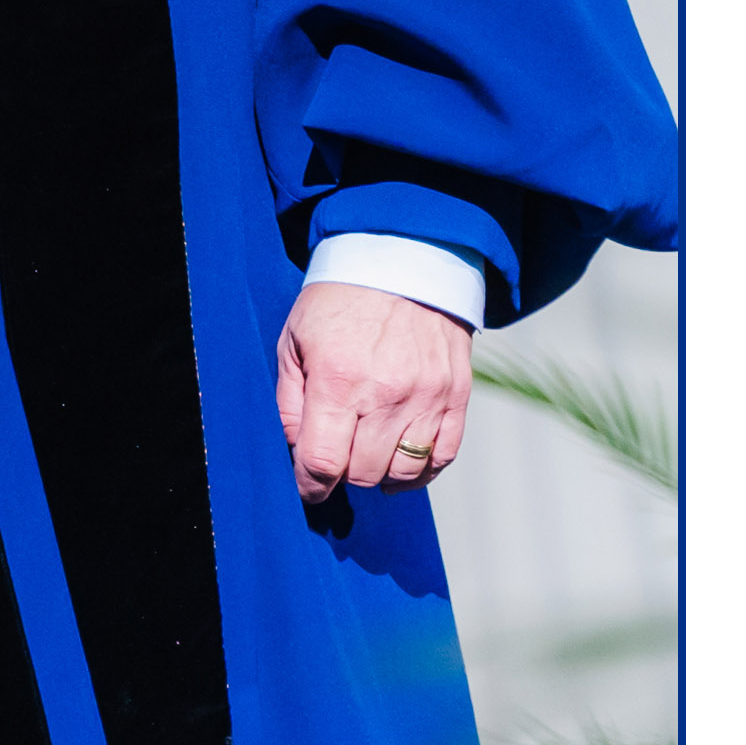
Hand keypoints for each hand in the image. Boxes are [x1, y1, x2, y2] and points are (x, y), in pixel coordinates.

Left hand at [274, 279, 473, 501]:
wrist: (405, 258)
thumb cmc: (341, 299)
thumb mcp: (295, 340)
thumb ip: (289, 401)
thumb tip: (297, 449)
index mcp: (339, 379)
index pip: (323, 462)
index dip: (309, 486)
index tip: (307, 486)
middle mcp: (386, 393)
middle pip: (363, 473)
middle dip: (343, 473)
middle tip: (337, 455)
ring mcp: (427, 395)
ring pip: (403, 472)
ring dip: (380, 473)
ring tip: (368, 454)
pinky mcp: (456, 394)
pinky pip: (442, 455)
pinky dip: (420, 470)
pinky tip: (401, 459)